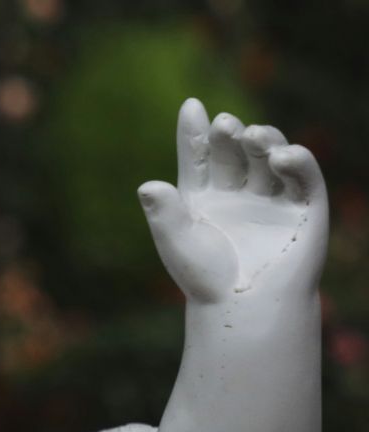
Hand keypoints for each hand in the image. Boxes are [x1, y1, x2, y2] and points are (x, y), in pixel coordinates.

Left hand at [140, 98, 326, 301]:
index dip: (194, 132)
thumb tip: (147, 185)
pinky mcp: (304, 207)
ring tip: (252, 137)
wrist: (243, 306)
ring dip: (263, 140)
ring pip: (269, 156)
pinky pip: (303, 176)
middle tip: (224, 126)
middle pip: (234, 151)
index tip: (192, 107)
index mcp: (204, 196)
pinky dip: (296, 161)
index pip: (198, 156)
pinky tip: (282, 156)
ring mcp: (272, 197)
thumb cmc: (206, 278)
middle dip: (229, 135)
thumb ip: (163, 212)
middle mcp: (238, 191)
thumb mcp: (177, 241)